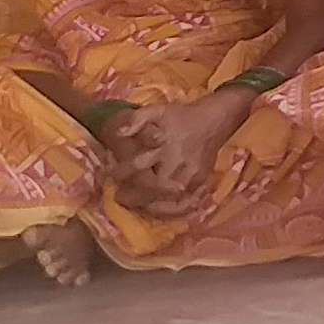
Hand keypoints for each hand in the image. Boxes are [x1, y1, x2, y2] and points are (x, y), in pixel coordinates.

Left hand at [98, 91, 247, 214]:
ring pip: (168, 202)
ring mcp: (192, 177)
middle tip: (119, 198)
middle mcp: (178, 165)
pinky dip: (170, 212)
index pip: (138, 166)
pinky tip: (158, 211)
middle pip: (152, 190)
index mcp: (165, 147)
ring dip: (150, 208)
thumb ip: (137, 119)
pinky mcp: (201, 184)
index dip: (121, 174)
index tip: (110, 176)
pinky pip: (185, 205)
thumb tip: (118, 134)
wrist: (212, 122)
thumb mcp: (158, 110)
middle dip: (133, 197)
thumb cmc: (181, 117)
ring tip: (136, 207)